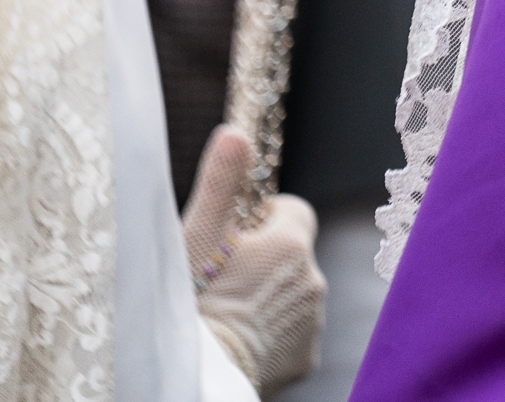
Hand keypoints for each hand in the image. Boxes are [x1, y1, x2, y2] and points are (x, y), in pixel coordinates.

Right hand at [181, 125, 326, 395]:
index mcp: (291, 244)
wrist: (197, 373)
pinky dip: (273, 332)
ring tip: (228, 309)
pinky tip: (241, 338)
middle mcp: (313, 279)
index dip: (263, 218)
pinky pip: (293, 333)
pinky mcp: (306, 358)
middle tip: (223, 276)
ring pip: (294, 293)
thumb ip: (220, 181)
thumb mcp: (197, 236)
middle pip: (293, 254)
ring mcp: (312, 321)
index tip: (235, 234)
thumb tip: (235, 132)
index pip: (293, 210)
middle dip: (265, 258)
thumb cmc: (191, 301)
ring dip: (270, 295)